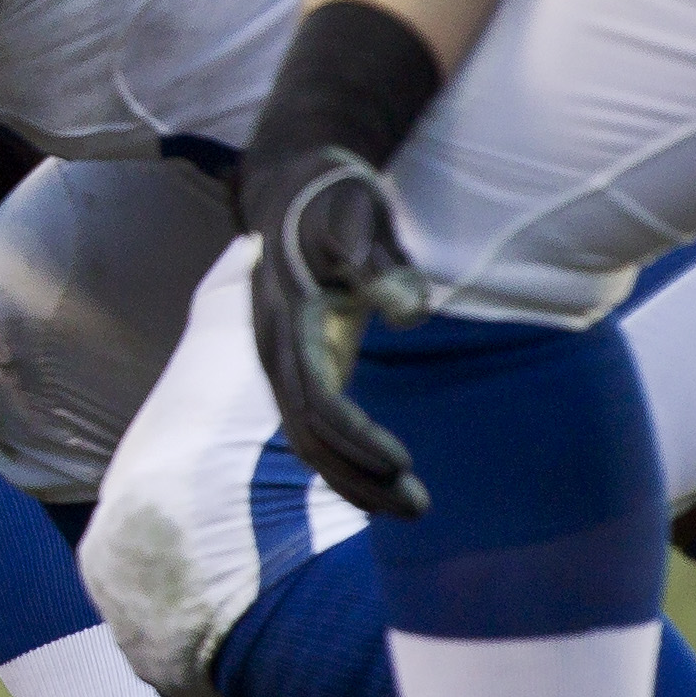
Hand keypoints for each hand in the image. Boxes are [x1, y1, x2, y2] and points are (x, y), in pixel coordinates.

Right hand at [242, 151, 433, 518]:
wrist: (294, 189)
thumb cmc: (332, 200)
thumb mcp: (357, 215)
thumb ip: (378, 261)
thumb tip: (408, 313)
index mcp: (287, 319)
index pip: (314, 395)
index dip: (353, 436)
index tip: (401, 463)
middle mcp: (277, 349)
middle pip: (306, 432)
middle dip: (357, 475)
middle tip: (418, 507)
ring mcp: (286, 359)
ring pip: (306, 436)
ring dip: (353, 477)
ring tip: (411, 507)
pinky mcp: (303, 361)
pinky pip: (314, 423)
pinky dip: (344, 458)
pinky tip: (382, 480)